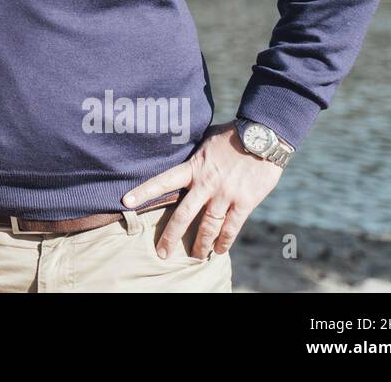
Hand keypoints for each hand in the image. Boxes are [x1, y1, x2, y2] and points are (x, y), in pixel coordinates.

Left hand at [120, 119, 283, 258]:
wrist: (263, 136)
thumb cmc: (232, 135)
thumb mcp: (205, 141)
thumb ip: (194, 156)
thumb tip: (181, 156)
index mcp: (193, 167)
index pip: (163, 181)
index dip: (144, 192)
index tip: (126, 202)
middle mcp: (206, 183)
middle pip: (183, 215)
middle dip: (171, 236)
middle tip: (162, 253)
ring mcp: (225, 194)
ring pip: (208, 226)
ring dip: (201, 244)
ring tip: (196, 256)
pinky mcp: (245, 202)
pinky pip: (232, 227)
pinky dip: (225, 241)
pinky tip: (219, 250)